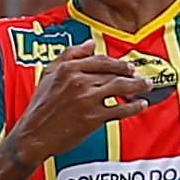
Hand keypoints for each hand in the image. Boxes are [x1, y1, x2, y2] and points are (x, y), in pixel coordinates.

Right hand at [11, 50, 169, 160]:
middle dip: (131, 73)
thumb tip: (90, 43)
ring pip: (119, 87)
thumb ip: (69, 55)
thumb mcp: (48, 74)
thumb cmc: (39, 106)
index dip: (117, 62)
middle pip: (113, 73)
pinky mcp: (92, 118)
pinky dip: (134, 106)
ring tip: (147, 85)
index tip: (128, 66)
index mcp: (68, 69)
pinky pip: (119, 109)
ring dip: (137, 85)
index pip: (100, 60)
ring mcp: (86, 100)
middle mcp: (78, 81)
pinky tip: (141, 105)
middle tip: (141, 75)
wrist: (33, 135)